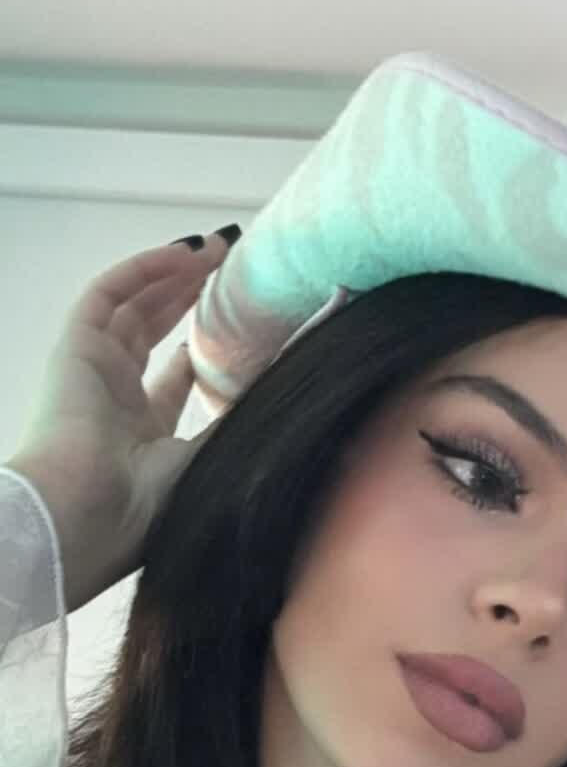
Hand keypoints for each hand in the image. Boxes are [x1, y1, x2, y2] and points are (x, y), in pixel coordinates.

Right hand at [7, 231, 232, 608]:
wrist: (85, 518)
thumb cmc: (145, 510)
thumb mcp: (211, 462)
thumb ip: (240, 423)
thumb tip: (290, 391)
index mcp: (145, 436)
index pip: (177, 379)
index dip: (208, 347)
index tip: (245, 321)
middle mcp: (116, 399)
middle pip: (155, 332)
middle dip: (194, 297)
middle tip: (235, 267)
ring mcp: (94, 371)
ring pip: (136, 306)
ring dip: (176, 275)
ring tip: (221, 248)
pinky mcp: (76, 348)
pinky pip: (110, 293)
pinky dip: (146, 269)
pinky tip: (186, 254)